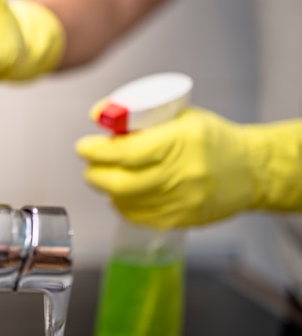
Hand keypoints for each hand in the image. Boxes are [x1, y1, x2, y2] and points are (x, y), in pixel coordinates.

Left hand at [76, 106, 301, 229]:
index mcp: (181, 141)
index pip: (128, 152)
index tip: (84, 147)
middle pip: (121, 183)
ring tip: (107, 176)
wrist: (250, 170)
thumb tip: (98, 115)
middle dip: (96, 174)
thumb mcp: (179, 115)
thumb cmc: (212, 138)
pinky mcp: (181, 220)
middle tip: (91, 165)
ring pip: (127, 202)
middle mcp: (182, 174)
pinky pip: (139, 217)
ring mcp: (182, 201)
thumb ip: (138, 115)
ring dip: (108, 189)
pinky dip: (124, 205)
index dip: (98, 152)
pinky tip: (124, 194)